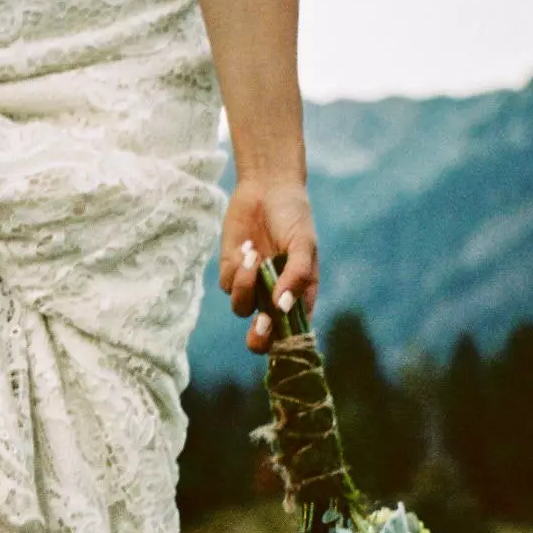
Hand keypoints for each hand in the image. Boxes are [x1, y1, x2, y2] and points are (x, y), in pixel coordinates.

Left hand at [218, 178, 319, 353]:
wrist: (267, 189)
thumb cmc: (293, 217)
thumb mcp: (303, 243)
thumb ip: (297, 275)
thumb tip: (284, 307)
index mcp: (300, 295)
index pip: (293, 332)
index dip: (287, 343)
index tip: (283, 335)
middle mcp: (274, 297)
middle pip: (263, 336)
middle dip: (259, 337)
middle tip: (260, 325)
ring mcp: (252, 287)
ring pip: (242, 308)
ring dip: (246, 285)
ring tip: (254, 255)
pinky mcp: (232, 273)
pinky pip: (229, 285)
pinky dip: (237, 269)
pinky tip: (247, 246)